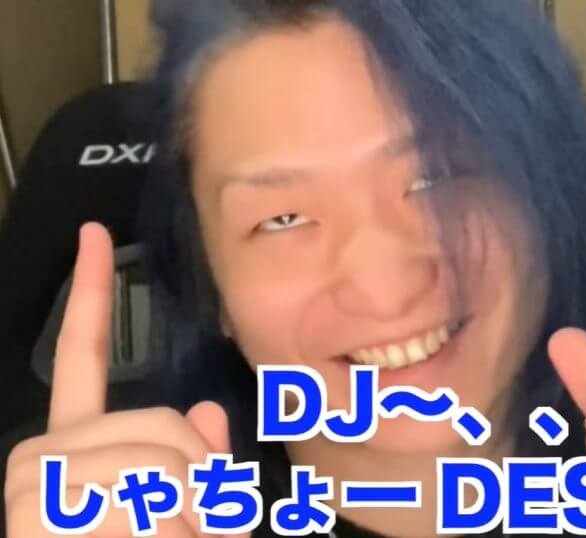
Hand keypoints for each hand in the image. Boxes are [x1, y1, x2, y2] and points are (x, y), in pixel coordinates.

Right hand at [4, 224, 245, 536]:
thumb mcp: (180, 513)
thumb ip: (193, 459)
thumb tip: (208, 413)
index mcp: (76, 444)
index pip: (85, 354)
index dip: (92, 291)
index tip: (95, 233)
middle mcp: (43, 453)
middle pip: (163, 426)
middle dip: (202, 482)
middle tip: (199, 525)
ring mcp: (33, 484)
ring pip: (162, 464)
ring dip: (189, 516)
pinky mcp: (35, 510)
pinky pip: (142, 502)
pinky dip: (164, 530)